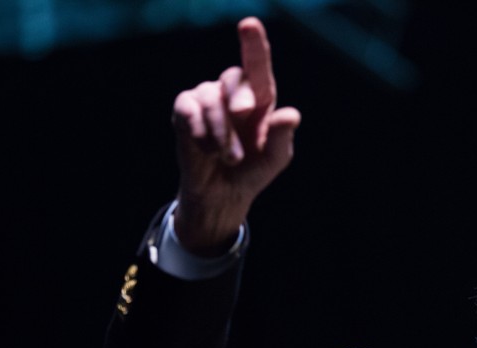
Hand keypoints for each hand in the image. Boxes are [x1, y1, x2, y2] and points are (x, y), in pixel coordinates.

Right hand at [171, 17, 300, 255]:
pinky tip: (207, 150)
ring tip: (229, 157)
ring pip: (210, 98)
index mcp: (260, 98)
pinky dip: (200, 132)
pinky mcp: (185, 111)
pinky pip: (188, 110)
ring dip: (221, 131)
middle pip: (233, 78)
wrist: (223, 193)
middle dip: (240, 98)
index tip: (249, 25)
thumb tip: (292, 115)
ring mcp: (207, 98)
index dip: (254, 44)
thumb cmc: (253, 171)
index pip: (258, 66)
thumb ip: (282, 137)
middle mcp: (232, 92)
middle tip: (244, 115)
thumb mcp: (274, 159)